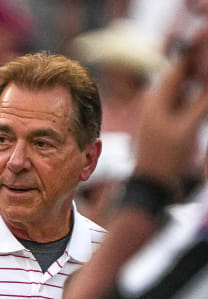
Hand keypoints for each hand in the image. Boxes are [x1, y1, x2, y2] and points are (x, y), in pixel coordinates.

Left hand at [135, 31, 207, 185]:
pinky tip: (205, 99)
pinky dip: (198, 99)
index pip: (178, 68)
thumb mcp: (186, 129)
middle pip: (182, 76)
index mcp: (157, 100)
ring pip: (185, 90)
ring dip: (200, 83)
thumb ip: (201, 103)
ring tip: (207, 76)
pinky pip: (186, 104)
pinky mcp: (171, 125)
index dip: (194, 55)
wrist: (153, 186)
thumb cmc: (165, 158)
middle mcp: (158, 103)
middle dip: (199, 67)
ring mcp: (164, 114)